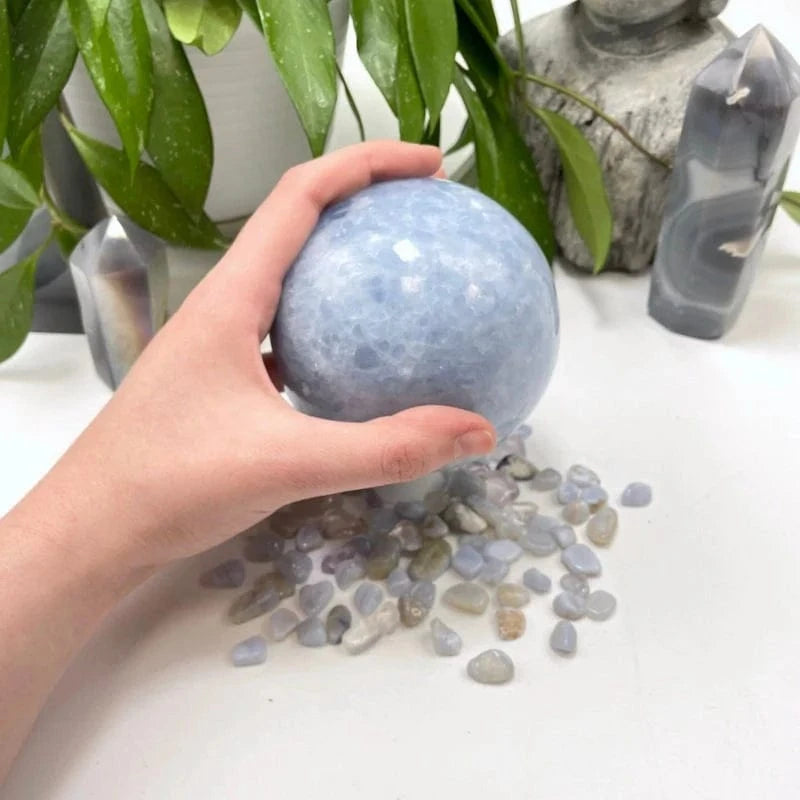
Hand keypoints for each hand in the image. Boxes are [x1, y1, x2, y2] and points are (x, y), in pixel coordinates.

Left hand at [33, 141, 495, 570]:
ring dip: (346, 264)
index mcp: (232, 297)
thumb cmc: (171, 485)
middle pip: (299, 224)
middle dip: (365, 202)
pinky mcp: (226, 379)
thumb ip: (385, 448)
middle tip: (430, 214)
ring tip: (406, 276)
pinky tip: (366, 361)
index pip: (301, 196)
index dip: (368, 163)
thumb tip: (477, 429)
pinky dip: (333, 329)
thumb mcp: (289, 464)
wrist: (95, 531)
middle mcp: (226, 306)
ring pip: (293, 280)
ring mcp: (223, 343)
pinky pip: (290, 333)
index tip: (431, 166)